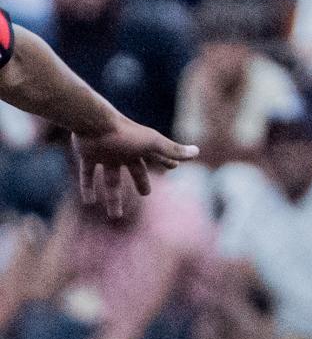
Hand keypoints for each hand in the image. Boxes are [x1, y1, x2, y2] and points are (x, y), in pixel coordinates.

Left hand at [70, 120, 194, 218]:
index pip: (157, 157)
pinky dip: (87, 188)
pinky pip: (87, 174)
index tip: (173, 167)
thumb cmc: (126, 133)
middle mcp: (124, 151)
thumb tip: (197, 152)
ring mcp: (105, 154)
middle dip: (140, 181)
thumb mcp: (153, 144)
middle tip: (145, 194)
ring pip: (110, 179)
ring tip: (115, 215)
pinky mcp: (87, 155)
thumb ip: (173, 150)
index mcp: (141, 148)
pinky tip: (89, 202)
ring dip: (113, 197)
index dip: (165, 162)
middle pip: (134, 170)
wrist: (94, 123)